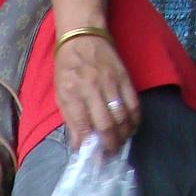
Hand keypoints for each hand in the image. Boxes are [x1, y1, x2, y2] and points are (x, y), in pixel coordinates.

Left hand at [53, 36, 140, 153]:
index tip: (95, 160)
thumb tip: (79, 145)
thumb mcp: (60, 93)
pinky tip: (132, 127)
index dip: (91, 147)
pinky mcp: (124, 77)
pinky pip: (134, 103)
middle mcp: (91, 89)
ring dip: (124, 135)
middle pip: (106, 125)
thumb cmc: (68, 66)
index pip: (83, 127)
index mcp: (71, 93)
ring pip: (122, 117)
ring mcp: (110, 82)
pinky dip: (135, 119)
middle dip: (110, 145)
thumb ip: (70, 119)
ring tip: (121, 143)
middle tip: (111, 154)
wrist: (83, 35)